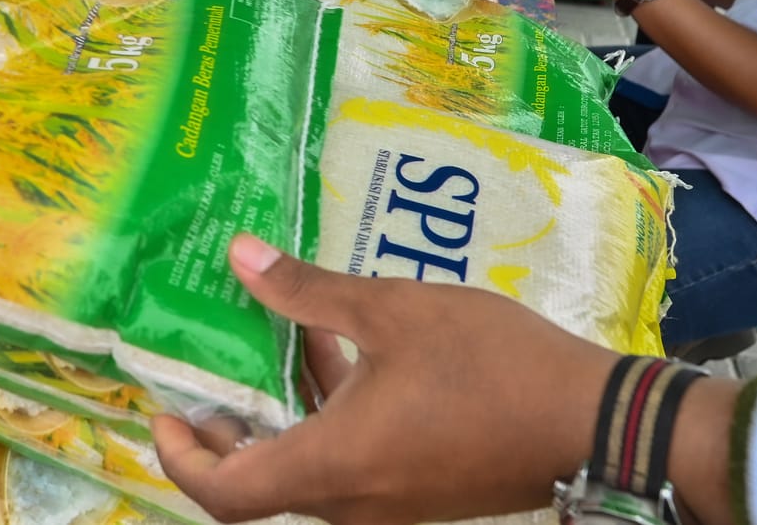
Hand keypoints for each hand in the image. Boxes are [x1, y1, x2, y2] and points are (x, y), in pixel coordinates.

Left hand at [153, 236, 617, 524]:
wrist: (592, 422)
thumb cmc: (489, 363)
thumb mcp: (392, 311)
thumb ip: (308, 291)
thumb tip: (237, 257)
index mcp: (332, 467)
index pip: (225, 494)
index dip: (180, 456)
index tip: (164, 410)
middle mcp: (351, 506)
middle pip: (259, 488)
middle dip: (224, 434)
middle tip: (205, 376)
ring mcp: (388, 510)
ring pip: (305, 477)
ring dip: (279, 421)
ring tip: (265, 350)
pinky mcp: (419, 499)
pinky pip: (346, 472)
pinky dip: (325, 425)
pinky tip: (338, 357)